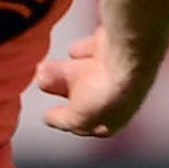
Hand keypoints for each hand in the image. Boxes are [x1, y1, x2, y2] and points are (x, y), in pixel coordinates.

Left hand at [37, 29, 157, 137]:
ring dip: (65, 69)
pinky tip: (73, 51)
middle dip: (62, 88)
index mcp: (113, 119)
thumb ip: (63, 119)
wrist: (127, 57)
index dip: (69, 118)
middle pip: (85, 93)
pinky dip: (83, 50)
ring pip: (85, 71)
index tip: (49, 114)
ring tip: (44, 66)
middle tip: (41, 81)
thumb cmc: (110, 93)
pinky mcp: (115, 46)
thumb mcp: (78, 118)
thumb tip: (49, 119)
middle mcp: (118, 96)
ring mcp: (117, 70)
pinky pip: (93, 49)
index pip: (88, 121)